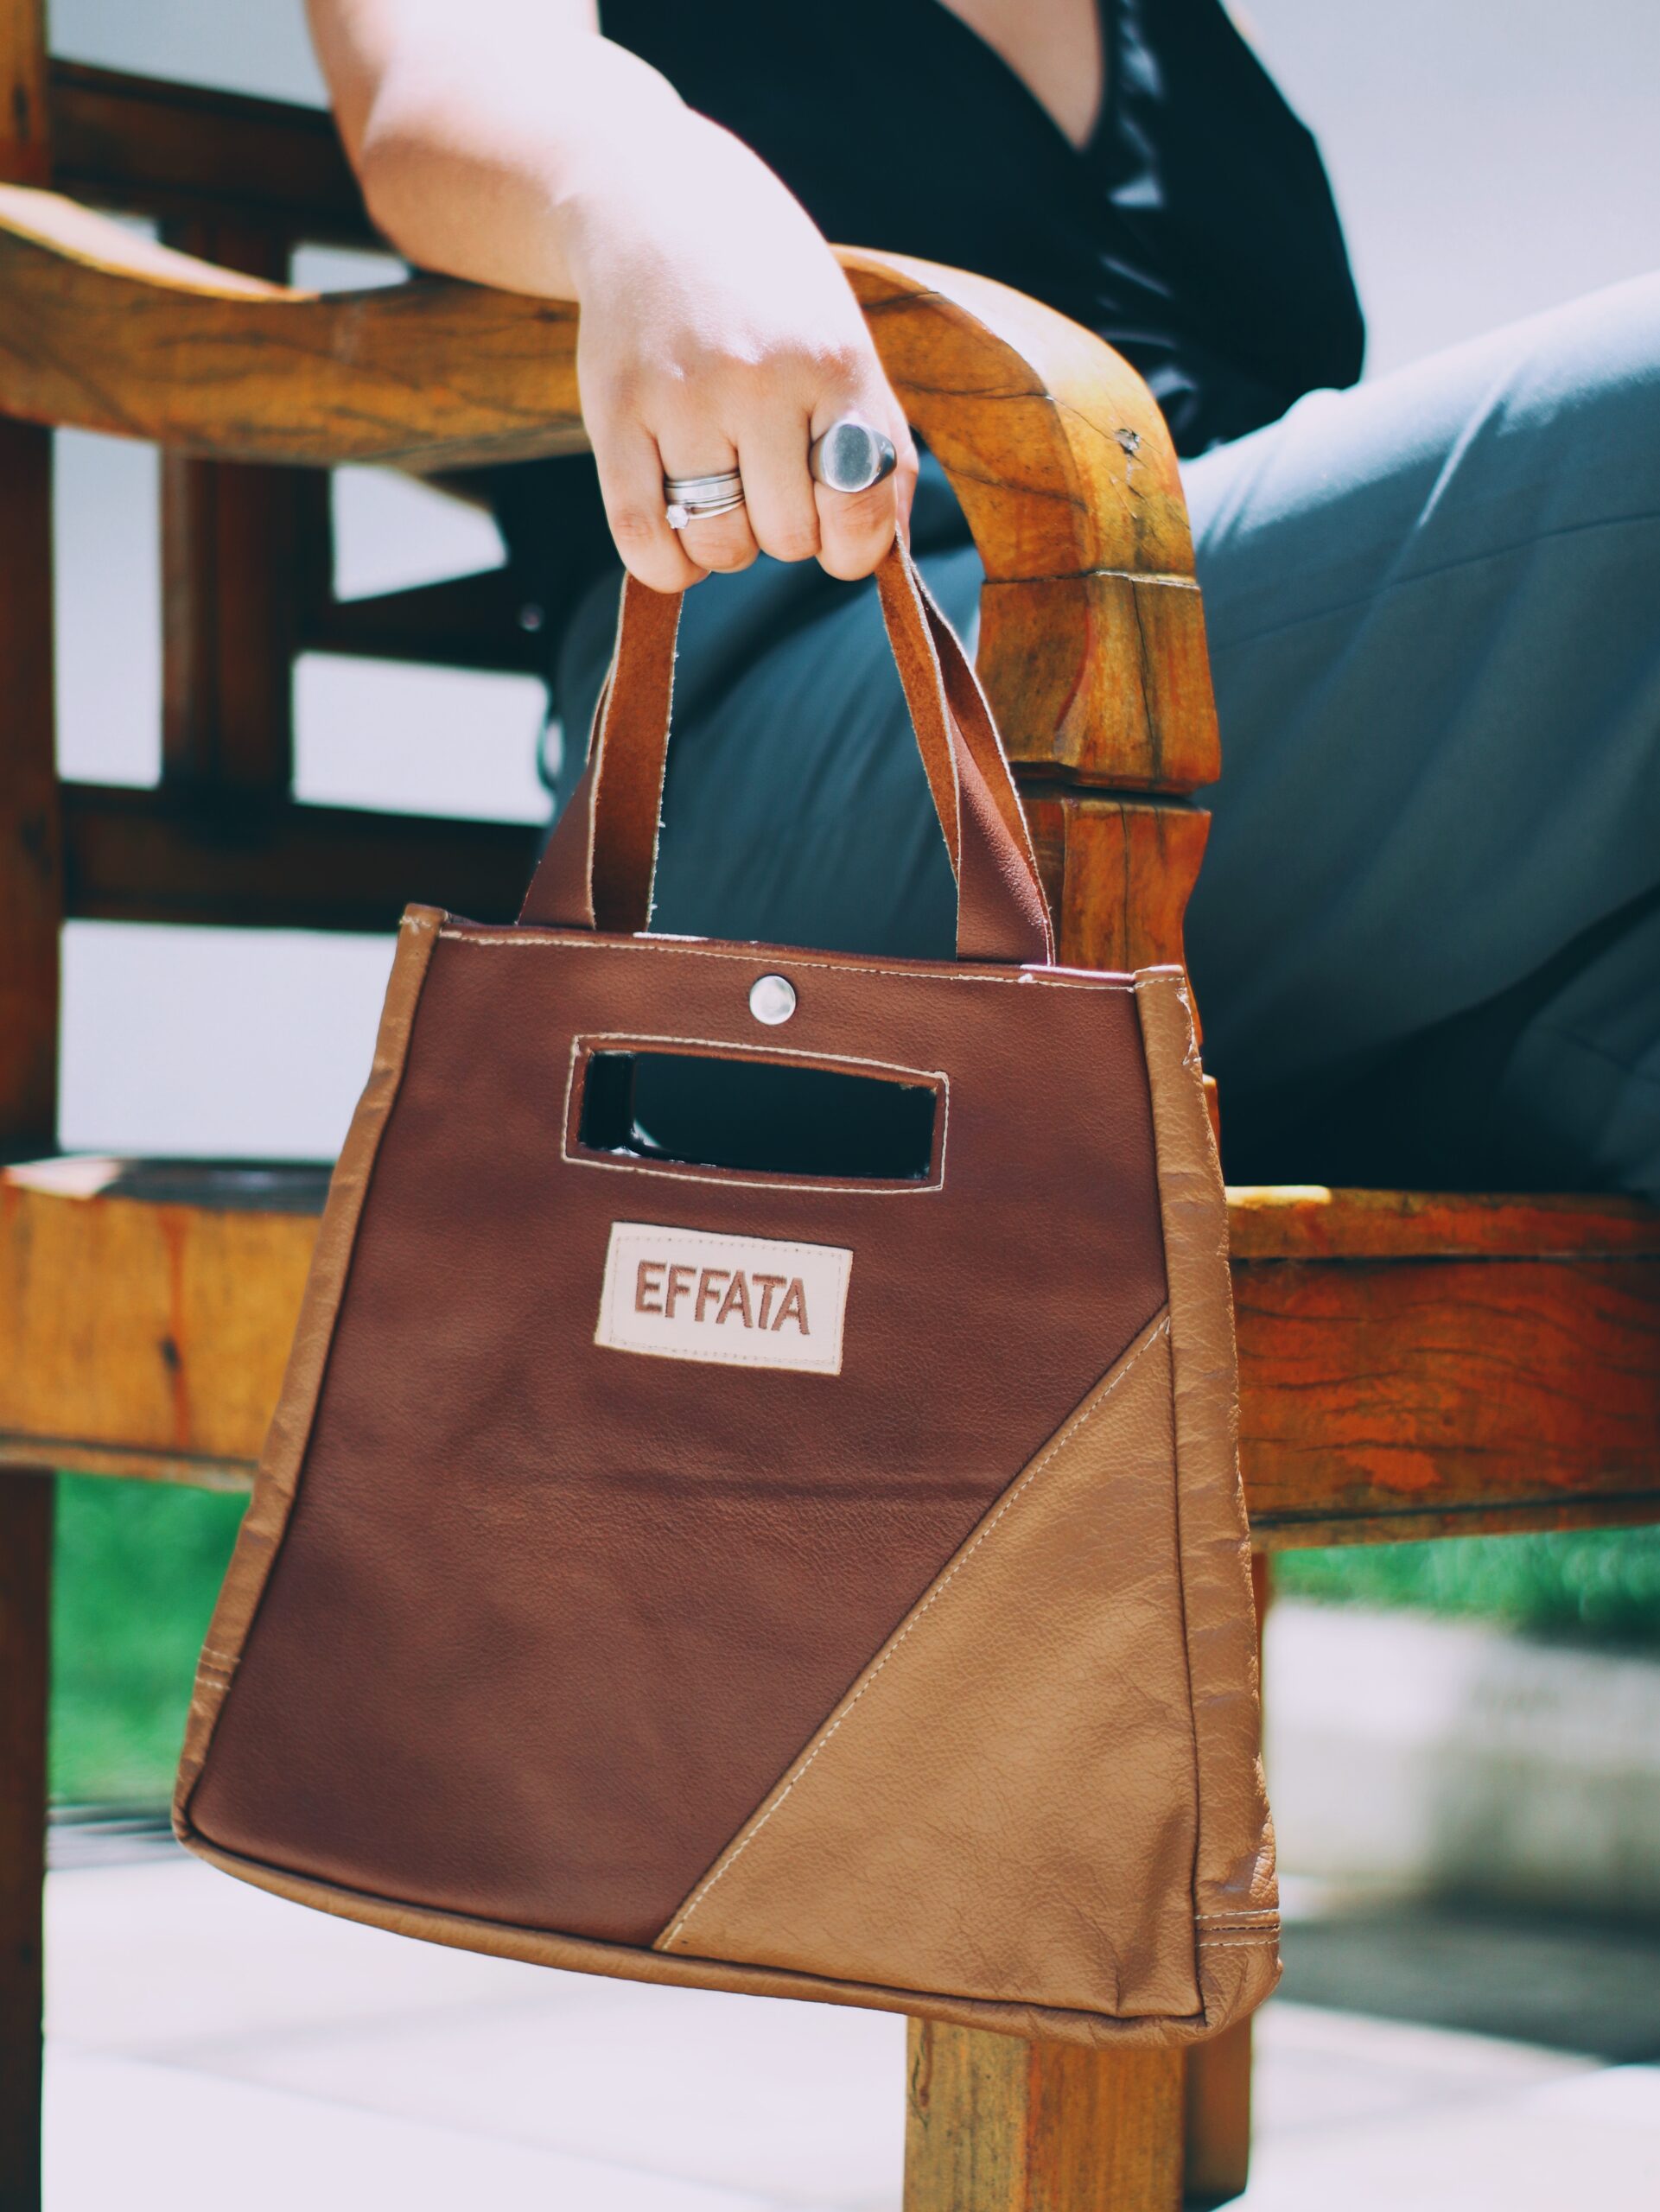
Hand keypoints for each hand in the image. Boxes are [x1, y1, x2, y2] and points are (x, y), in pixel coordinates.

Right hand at [566, 114, 916, 589]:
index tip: (833, 526)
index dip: (852, 543)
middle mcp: (762, 378)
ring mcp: (683, 395)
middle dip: (782, 530)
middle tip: (766, 479)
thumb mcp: (843, 344)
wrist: (655, 204)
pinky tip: (679, 537)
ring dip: (725, 542)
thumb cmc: (769, 296)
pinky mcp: (614, 411)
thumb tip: (882, 555)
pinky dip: (667, 565)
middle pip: (788, 540)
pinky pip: (644, 540)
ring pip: (719, 545)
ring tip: (723, 488)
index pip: (860, 510)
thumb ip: (880, 447)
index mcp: (835, 363)